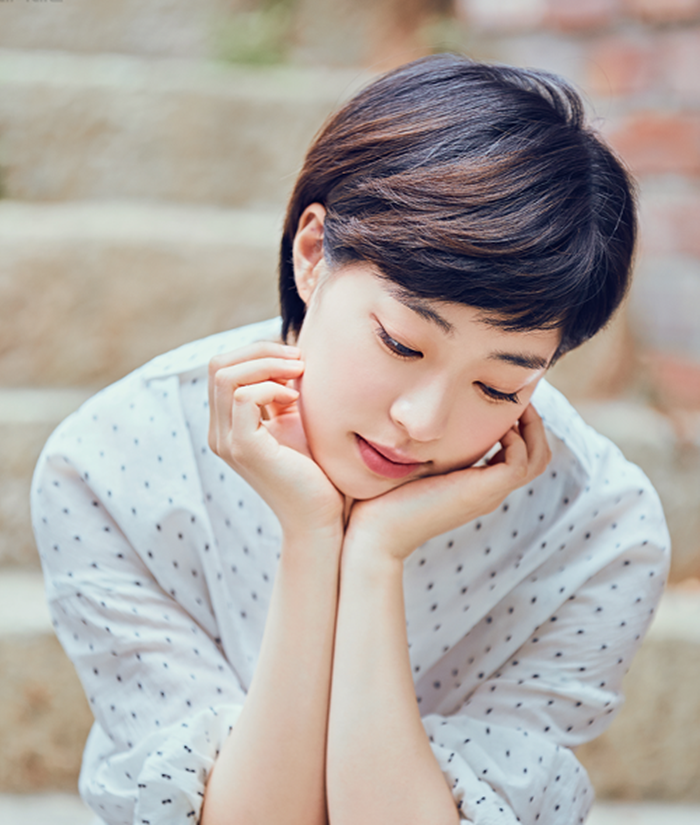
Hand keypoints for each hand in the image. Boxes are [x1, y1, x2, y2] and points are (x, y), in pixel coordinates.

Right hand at [208, 341, 344, 539]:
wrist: (321, 516)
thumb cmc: (316, 471)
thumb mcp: (295, 421)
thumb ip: (282, 392)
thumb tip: (288, 354)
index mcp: (226, 424)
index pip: (222, 367)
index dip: (257, 352)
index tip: (295, 361)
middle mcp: (219, 432)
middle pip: (218, 364)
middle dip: (260, 351)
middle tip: (298, 362)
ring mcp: (227, 442)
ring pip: (226, 375)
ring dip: (267, 365)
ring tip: (299, 376)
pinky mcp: (244, 450)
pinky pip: (244, 397)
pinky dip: (272, 388)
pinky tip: (295, 400)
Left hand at [343, 404, 550, 562]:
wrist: (374, 529)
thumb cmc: (383, 496)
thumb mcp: (413, 460)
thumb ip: (427, 441)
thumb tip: (416, 412)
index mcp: (477, 484)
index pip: (520, 454)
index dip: (519, 423)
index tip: (502, 398)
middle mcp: (489, 490)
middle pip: (539, 456)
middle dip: (533, 421)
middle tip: (516, 397)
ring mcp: (489, 494)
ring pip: (538, 459)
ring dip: (531, 427)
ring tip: (513, 405)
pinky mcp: (483, 493)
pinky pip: (520, 463)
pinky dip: (515, 440)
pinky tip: (495, 427)